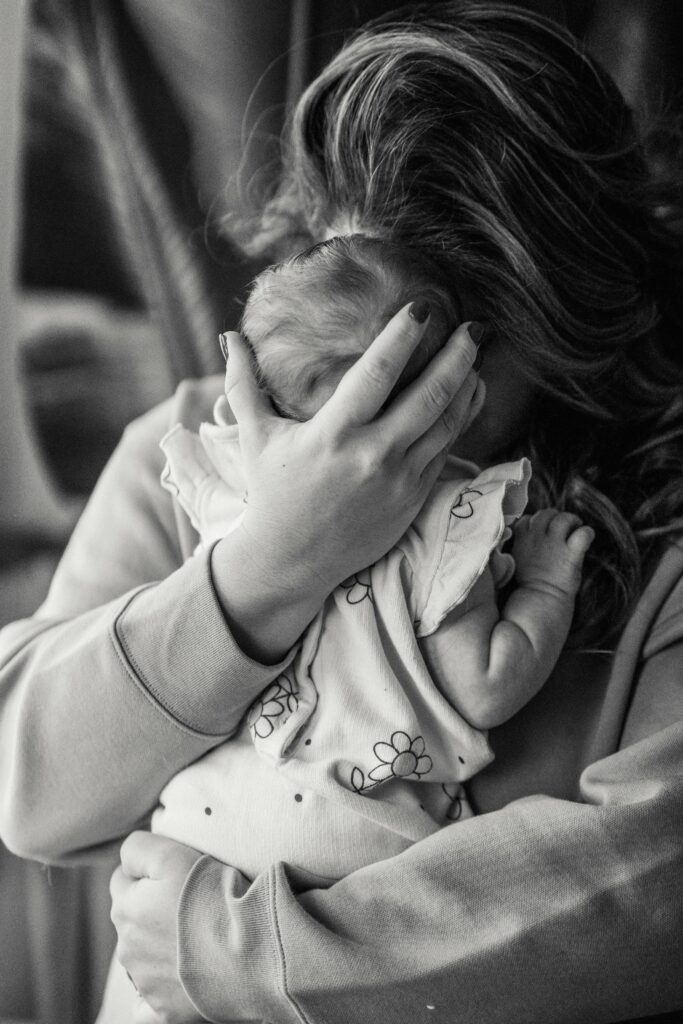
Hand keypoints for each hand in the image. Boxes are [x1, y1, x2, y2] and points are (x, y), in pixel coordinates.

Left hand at [110, 832, 203, 1022]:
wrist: (250, 950)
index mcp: (125, 908)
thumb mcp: (173, 855)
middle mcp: (127, 948)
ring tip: (197, 938)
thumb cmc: (215, 898)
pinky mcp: (162, 1012)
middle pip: (132, 919)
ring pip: (142, 957)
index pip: (122, 880)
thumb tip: (125, 860)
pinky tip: (174, 982)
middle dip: (152, 910)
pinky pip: (145, 1008)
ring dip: (158, 946)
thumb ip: (138, 850)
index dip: (149, 873)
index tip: (177, 875)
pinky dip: (155, 995)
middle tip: (192, 904)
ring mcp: (144, 984)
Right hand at [220, 306, 482, 601]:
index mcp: (333, 435)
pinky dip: (462, 418)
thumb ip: (242, 383)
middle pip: (429, 397)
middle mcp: (372, 456)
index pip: (376, 374)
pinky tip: (470, 394)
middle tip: (473, 327)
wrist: (292, 559)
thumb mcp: (255, 436)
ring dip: (468, 385)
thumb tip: (230, 336)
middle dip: (457, 357)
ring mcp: (399, 480)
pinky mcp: (414, 498)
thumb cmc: (273, 492)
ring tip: (476, 354)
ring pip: (448, 424)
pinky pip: (448, 450)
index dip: (402, 338)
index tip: (422, 308)